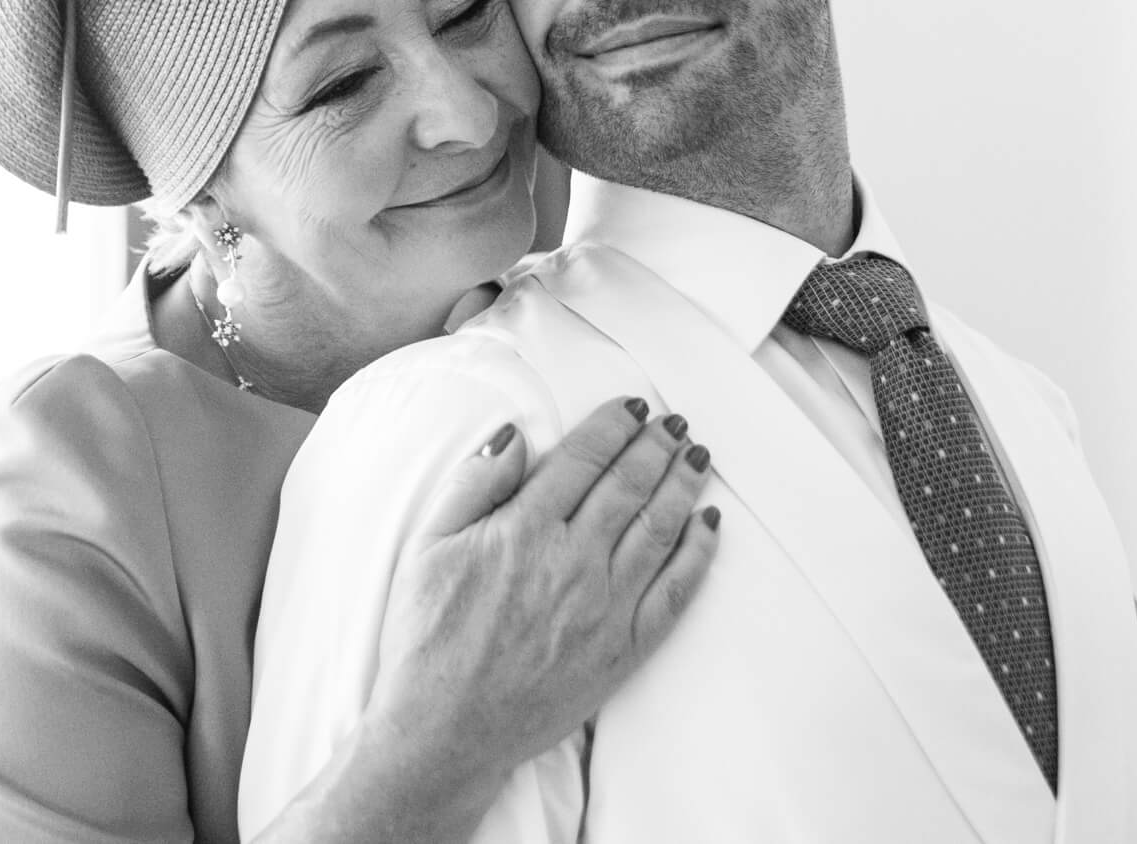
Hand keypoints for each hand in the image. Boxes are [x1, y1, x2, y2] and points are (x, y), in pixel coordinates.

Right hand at [365, 397, 719, 792]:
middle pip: (630, 485)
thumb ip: (474, 485)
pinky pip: (675, 592)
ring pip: (659, 529)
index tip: (636, 406)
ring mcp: (605, 607)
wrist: (445, 730)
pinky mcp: (624, 649)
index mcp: (524, 530)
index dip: (616, 424)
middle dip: (657, 446)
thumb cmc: (428, 638)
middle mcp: (573, 562)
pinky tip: (708, 526)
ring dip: (683, 486)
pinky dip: (698, 554)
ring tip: (697, 458)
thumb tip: (517, 437)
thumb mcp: (428, 547)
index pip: (585, 458)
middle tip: (676, 424)